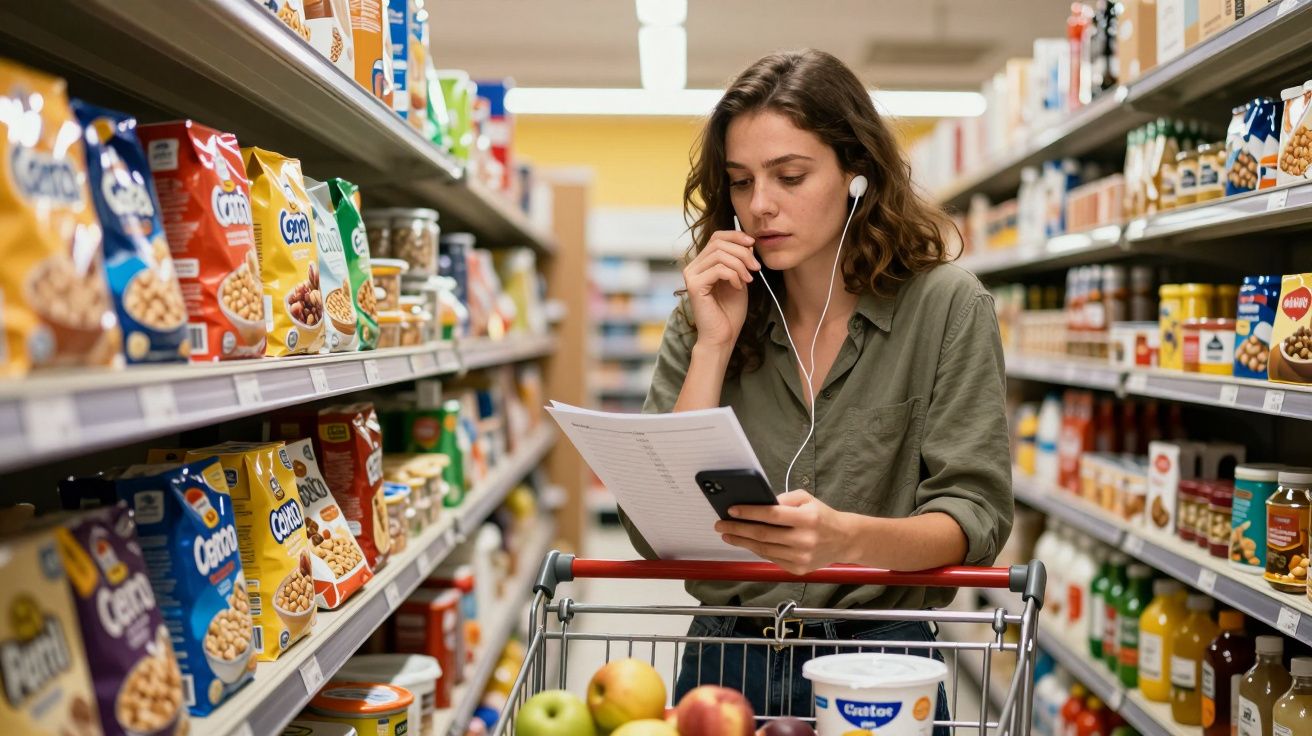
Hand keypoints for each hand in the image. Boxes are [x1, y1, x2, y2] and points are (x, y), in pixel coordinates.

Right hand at [682, 231, 759, 348]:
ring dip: (740, 265)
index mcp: (702, 263)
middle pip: (719, 243)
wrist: (722, 336)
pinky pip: (719, 269)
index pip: (717, 237)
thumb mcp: (739, 279)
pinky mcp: (694, 285)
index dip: (736, 236)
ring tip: (748, 280)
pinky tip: (739, 287)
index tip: (753, 244)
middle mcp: (693, 267)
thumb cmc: (730, 312)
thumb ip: (740, 260)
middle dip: (742, 252)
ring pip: (720, 254)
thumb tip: (747, 241)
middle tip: (756, 268)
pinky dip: (734, 275)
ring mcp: (691, 275)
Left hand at [714, 490, 849, 574]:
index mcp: (807, 518)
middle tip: (721, 524)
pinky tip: (746, 543)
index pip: (772, 515)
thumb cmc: (822, 516)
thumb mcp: (807, 499)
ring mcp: (801, 557)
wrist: (844, 540)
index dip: (749, 512)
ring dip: (743, 541)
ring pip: (764, 549)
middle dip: (738, 529)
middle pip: (763, 535)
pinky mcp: (798, 569)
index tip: (732, 510)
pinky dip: (756, 550)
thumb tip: (759, 504)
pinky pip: (771, 559)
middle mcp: (804, 539)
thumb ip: (784, 499)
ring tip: (728, 534)